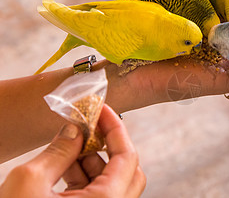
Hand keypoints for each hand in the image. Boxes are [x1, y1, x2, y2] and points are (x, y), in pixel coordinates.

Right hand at [0, 104, 145, 197]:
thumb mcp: (29, 183)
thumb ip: (58, 151)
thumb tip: (75, 129)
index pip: (128, 156)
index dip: (116, 128)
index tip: (103, 109)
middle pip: (127, 170)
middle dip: (108, 145)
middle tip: (88, 127)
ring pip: (113, 183)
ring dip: (94, 161)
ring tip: (69, 148)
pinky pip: (99, 196)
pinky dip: (86, 179)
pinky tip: (65, 168)